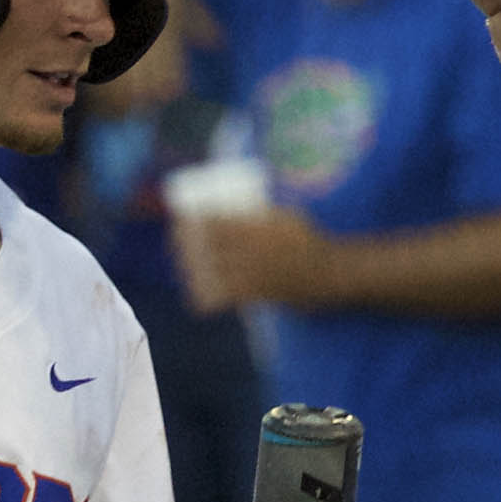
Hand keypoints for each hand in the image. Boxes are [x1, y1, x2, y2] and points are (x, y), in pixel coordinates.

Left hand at [171, 206, 332, 311]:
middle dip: (188, 244)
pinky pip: (226, 297)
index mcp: (260, 229)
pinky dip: (209, 296)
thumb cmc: (307, 240)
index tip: (183, 219)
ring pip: (214, 271)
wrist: (326, 274)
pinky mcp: (256, 295)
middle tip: (174, 239)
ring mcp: (253, 274)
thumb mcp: (288, 216)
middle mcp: (252, 252)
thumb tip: (241, 204)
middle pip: (210, 247)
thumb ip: (263, 213)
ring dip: (194, 268)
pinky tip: (196, 294)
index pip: (219, 224)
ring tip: (183, 264)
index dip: (197, 222)